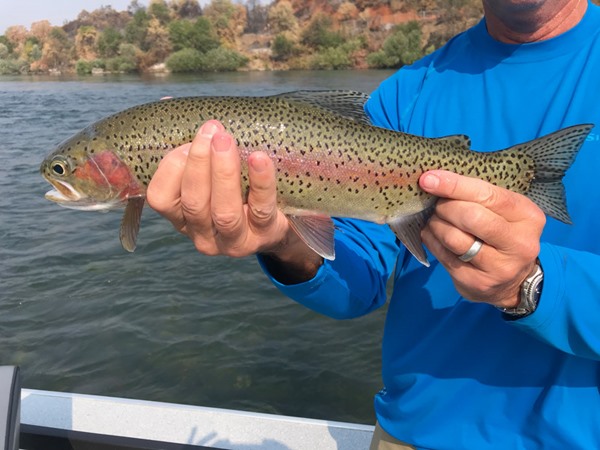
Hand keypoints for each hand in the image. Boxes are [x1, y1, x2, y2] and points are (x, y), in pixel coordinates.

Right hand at [147, 121, 321, 280]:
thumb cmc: (237, 189)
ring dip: (223, 172)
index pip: (161, 199)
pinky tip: (260, 158)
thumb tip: (167, 104)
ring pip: (223, 211)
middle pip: (194, 203)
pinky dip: (260, 182)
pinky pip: (261, 208)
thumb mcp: (210, 174)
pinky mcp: (265, 235)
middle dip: (199, 163)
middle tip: (211, 130)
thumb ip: (190, 144)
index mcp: (182, 218)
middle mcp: (203, 235)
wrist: (279, 221)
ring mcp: (234, 240)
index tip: (186, 141)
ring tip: (226, 140)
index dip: (170, 168)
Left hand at [419, 170, 544, 307]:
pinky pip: (444, 256)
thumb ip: (478, 195)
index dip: (454, 185)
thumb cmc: (502, 234)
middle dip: (445, 207)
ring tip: (436, 221)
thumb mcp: (503, 211)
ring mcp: (499, 267)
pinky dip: (432, 241)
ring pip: (454, 238)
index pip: (487, 194)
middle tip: (437, 206)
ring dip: (436, 225)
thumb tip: (434, 179)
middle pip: (470, 216)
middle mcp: (519, 243)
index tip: (428, 179)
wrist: (513, 281)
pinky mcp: (477, 283)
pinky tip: (434, 235)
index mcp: (528, 216)